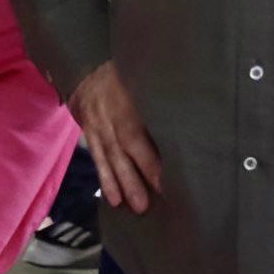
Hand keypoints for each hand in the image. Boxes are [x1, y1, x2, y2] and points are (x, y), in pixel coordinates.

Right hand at [70, 62, 162, 215]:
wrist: (84, 67)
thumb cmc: (122, 74)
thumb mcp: (141, 77)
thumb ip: (158, 98)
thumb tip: (189, 114)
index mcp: (127, 102)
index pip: (137, 133)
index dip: (149, 158)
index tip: (165, 179)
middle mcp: (110, 117)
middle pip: (123, 150)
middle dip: (134, 178)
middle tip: (146, 204)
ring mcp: (97, 127)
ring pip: (108, 158)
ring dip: (119, 184)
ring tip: (130, 206)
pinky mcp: (89, 134)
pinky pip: (97, 158)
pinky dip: (104, 178)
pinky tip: (112, 198)